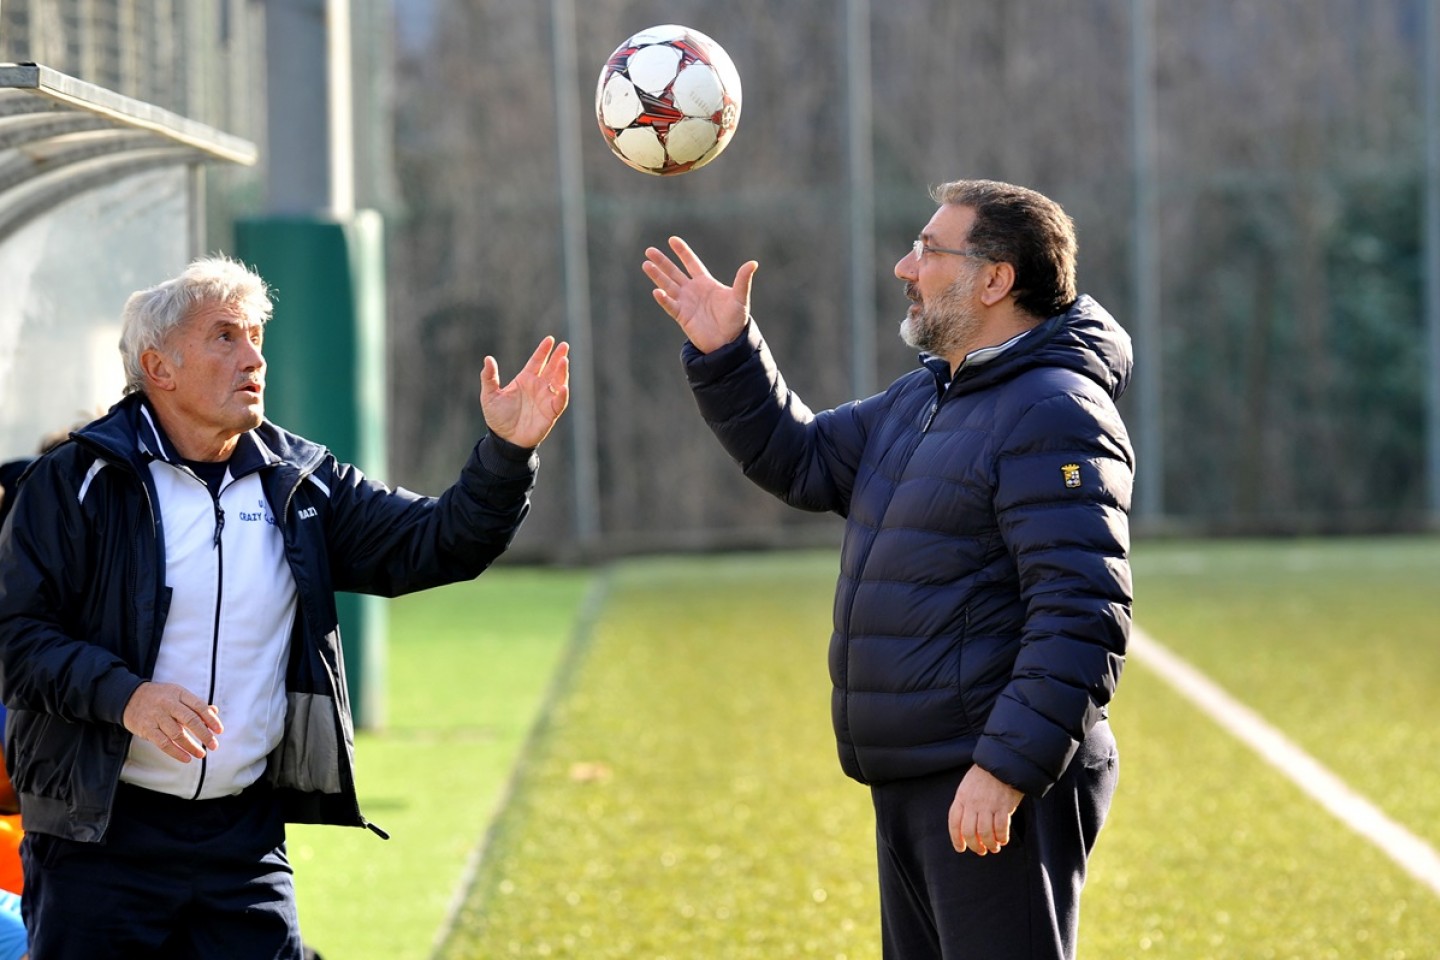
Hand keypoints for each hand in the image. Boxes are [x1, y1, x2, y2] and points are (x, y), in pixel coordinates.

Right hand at [122, 681, 223, 762]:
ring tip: (201, 754)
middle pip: (190, 720)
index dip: (211, 719)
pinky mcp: (147, 729)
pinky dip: (176, 752)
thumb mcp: (178, 694)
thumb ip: (195, 704)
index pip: (199, 706)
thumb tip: (215, 712)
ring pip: (177, 734)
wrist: (129, 697)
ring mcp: (157, 716)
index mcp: (179, 694)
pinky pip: (163, 743)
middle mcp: (168, 704)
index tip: (219, 731)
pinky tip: (186, 758)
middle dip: (204, 734)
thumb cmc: (160, 697)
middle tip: (214, 745)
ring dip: (191, 746)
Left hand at [480, 336, 569, 448]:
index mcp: (525, 380)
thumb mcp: (489, 396)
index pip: (537, 362)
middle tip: (564, 345)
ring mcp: (545, 399)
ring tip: (564, 360)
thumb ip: (489, 377)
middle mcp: (538, 387)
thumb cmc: (497, 418)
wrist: (505, 440)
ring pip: (558, 381)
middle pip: (552, 368)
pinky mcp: (550, 413)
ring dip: (562, 371)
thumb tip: (488, 359)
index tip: (550, 340)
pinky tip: (562, 386)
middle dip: (558, 357)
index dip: (543, 351)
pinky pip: (559, 402)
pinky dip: (562, 394)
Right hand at [642, 236, 757, 352]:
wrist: (729, 342)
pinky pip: (671, 306)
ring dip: (657, 276)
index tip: (672, 239)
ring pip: (668, 286)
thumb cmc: (736, 319)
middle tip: (649, 251)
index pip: (691, 263)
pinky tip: (657, 291)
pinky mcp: (682, 317)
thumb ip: (743, 280)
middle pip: (674, 272)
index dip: (682, 252)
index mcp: (705, 283)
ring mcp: (686, 303)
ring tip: (646, 264)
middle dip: (662, 262)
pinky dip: (664, 299)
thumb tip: (753, 263)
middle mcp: (693, 291)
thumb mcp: (740, 297)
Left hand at [948, 765, 1023, 855]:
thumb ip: (965, 802)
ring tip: (994, 848)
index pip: (954, 822)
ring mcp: (987, 805)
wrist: (1003, 761)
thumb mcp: (968, 785)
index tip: (961, 848)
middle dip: (975, 846)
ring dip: (990, 844)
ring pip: (984, 833)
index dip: (956, 838)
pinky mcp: (1003, 806)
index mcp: (961, 797)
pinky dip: (1002, 838)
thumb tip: (967, 825)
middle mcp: (972, 803)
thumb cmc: (985, 774)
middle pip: (969, 832)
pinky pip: (1001, 828)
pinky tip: (1003, 840)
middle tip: (981, 851)